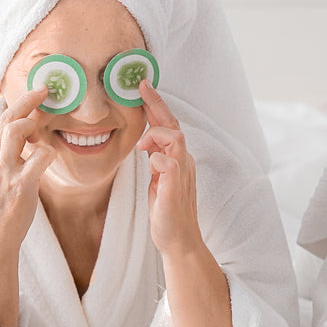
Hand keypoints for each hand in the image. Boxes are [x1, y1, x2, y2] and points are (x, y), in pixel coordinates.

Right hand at [0, 87, 55, 258]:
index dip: (20, 104)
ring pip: (16, 130)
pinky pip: (39, 156)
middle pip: (7, 119)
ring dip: (33, 126)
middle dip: (28, 101)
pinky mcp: (20, 186)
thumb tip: (23, 130)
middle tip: (45, 92)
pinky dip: (48, 152)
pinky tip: (47, 158)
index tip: (36, 94)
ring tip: (40, 137)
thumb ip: (2, 153)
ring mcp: (3, 172)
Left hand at [136, 81, 203, 256]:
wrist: (178, 240)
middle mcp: (184, 161)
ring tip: (142, 145)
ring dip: (156, 134)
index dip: (157, 105)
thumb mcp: (158, 179)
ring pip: (176, 138)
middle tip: (142, 86)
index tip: (143, 87)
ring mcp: (182, 173)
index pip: (169, 126)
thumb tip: (146, 141)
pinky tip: (150, 167)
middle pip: (174, 125)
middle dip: (158, 103)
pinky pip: (169, 163)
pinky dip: (156, 159)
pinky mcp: (176, 188)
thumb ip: (156, 159)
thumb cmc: (167, 211)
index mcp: (179, 159)